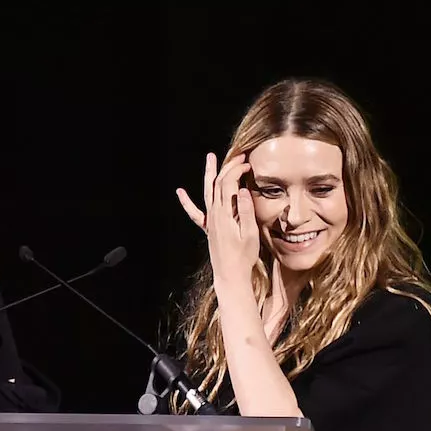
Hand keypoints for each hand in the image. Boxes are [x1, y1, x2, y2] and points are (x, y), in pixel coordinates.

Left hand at [178, 153, 259, 288]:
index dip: (237, 170)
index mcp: (225, 214)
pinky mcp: (208, 228)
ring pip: (207, 192)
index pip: (229, 184)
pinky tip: (180, 192)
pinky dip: (186, 202)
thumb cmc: (243, 257)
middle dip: (228, 166)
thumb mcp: (250, 234)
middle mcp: (214, 214)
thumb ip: (245, 211)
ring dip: (209, 174)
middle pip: (218, 183)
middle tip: (239, 155)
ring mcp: (209, 221)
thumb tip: (241, 191)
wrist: (230, 275)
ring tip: (210, 158)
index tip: (249, 164)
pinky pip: (195, 213)